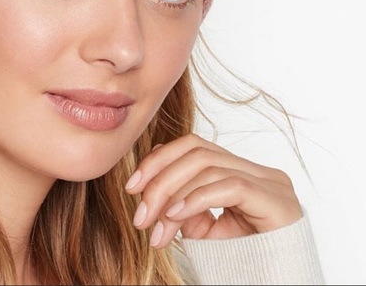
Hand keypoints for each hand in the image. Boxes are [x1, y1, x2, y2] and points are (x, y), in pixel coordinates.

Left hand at [124, 133, 302, 248]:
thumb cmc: (244, 262)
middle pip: (196, 151)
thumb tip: (151, 178)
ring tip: (155, 225)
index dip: (158, 160)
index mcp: (241, 171)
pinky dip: (196, 199)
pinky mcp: (276, 200)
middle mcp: (258, 171)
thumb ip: (182, 203)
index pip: (193, 147)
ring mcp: (270, 182)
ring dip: (172, 194)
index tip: (131, 187)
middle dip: (160, 178)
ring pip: (207, 167)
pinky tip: (175, 216)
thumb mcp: (203, 230)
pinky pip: (228, 187)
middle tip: (139, 212)